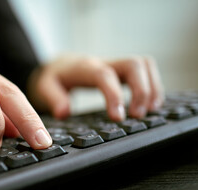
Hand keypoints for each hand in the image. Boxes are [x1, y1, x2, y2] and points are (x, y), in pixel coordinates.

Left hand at [28, 55, 164, 120]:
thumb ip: (53, 98)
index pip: (104, 75)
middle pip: (134, 64)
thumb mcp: (44, 88)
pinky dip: (153, 86)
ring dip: (153, 88)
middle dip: (141, 91)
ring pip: (144, 65)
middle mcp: (103, 63)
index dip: (115, 95)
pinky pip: (145, 71)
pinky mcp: (122, 71)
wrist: (57, 65)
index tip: (119, 118)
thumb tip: (63, 112)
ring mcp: (115, 65)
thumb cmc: (53, 77)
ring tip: (150, 111)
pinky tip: (152, 104)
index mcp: (84, 68)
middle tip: (137, 116)